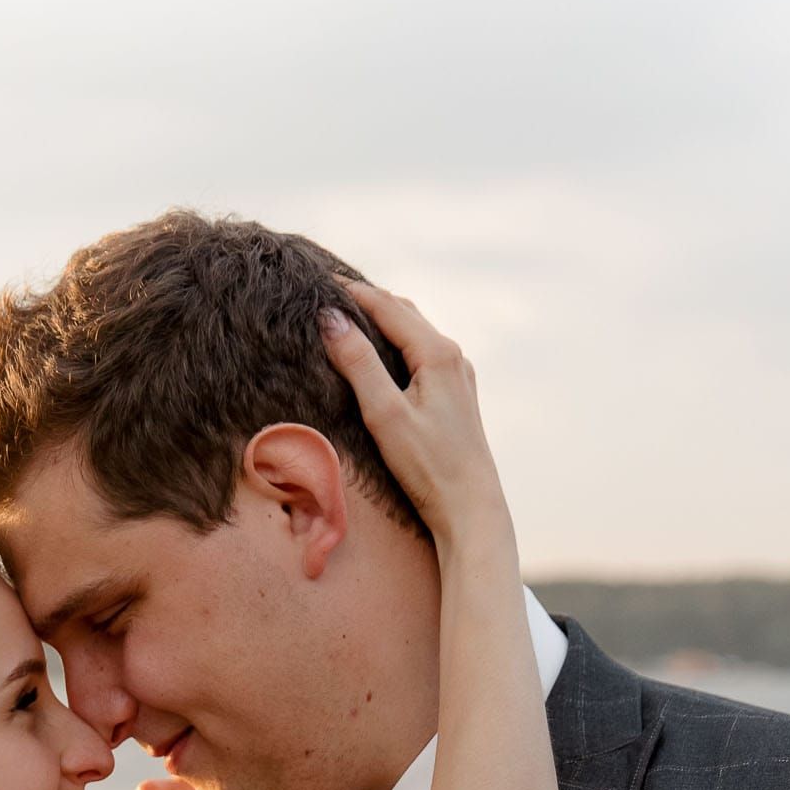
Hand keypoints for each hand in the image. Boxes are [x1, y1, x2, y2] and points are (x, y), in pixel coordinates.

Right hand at [319, 279, 508, 551]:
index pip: (387, 307)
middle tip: (331, 293)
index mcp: (437, 353)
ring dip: (385, 320)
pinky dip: (399, 342)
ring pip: (416, 332)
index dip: (352, 293)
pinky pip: (424, 354)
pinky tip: (385, 354)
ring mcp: (459, 376)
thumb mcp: (385, 414)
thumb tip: (330, 318)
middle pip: (405, 313)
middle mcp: (453, 356)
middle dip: (368, 300)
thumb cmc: (428, 467)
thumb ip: (359, 364)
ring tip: (352, 316)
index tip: (319, 281)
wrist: (470, 509)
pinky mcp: (458, 396)